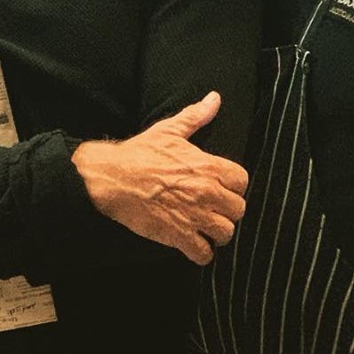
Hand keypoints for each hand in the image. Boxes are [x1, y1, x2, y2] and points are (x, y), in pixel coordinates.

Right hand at [72, 92, 246, 265]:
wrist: (111, 177)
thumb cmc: (139, 153)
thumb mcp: (169, 130)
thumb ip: (196, 116)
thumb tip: (215, 99)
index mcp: (208, 166)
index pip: (242, 182)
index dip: (232, 186)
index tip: (220, 187)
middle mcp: (206, 192)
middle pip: (239, 210)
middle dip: (226, 210)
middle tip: (212, 209)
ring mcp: (193, 216)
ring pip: (226, 234)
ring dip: (216, 233)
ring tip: (204, 227)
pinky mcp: (178, 236)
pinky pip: (204, 254)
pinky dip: (200, 252)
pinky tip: (191, 243)